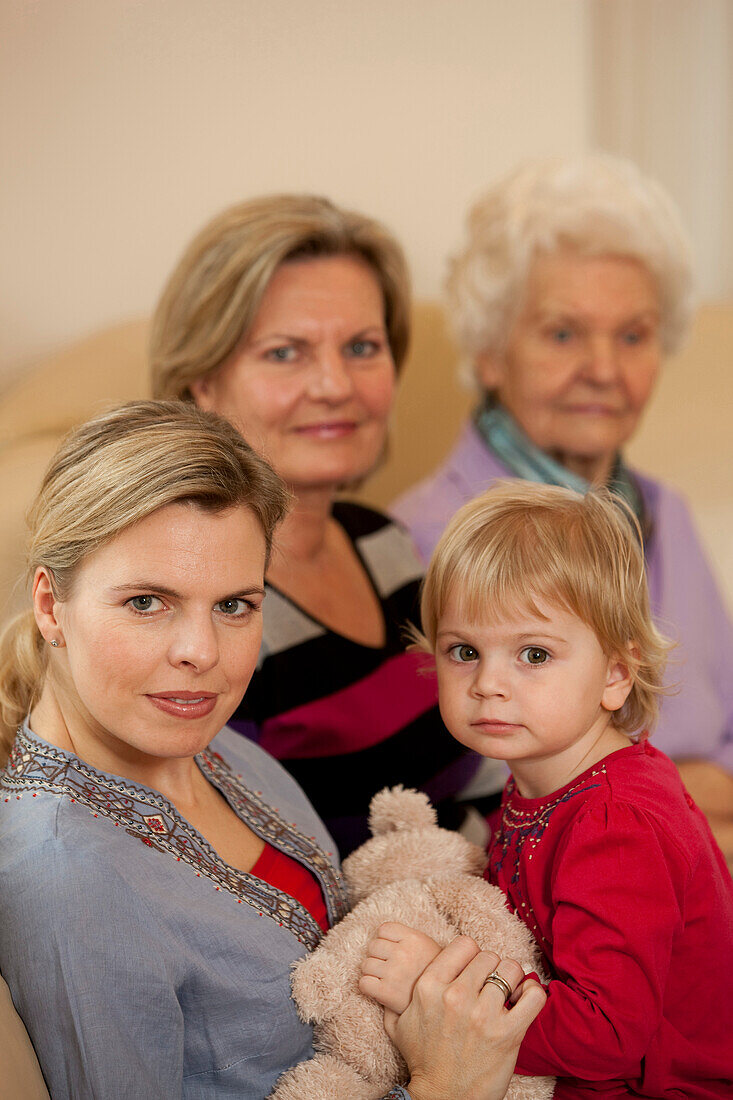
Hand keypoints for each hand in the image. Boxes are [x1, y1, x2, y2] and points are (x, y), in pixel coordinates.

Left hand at [360, 922, 443, 1012]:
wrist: (441, 1004)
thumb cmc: (429, 973)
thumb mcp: (425, 945)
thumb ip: (405, 936)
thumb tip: (377, 932)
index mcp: (414, 938)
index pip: (383, 929)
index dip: (386, 941)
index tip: (395, 952)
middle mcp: (404, 953)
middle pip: (372, 946)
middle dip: (379, 956)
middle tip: (392, 968)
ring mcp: (394, 972)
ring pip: (366, 965)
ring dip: (373, 972)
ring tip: (387, 980)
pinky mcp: (386, 992)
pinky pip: (363, 983)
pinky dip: (368, 987)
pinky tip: (380, 990)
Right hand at [384, 937, 545, 1099]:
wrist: (443, 1099)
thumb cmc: (422, 1061)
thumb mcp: (398, 1025)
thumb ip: (393, 997)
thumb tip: (384, 978)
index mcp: (429, 987)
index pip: (464, 944)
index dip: (471, 954)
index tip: (473, 969)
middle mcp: (456, 996)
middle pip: (488, 956)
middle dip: (491, 968)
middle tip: (491, 984)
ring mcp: (483, 1015)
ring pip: (510, 970)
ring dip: (512, 979)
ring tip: (509, 992)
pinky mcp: (507, 1034)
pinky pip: (533, 996)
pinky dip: (535, 992)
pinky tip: (526, 998)